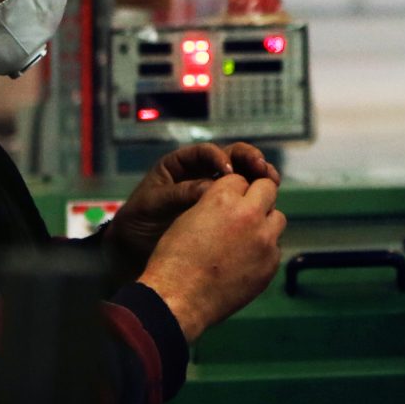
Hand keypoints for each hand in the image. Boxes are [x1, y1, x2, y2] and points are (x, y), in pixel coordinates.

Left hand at [105, 142, 279, 274]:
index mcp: (181, 165)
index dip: (219, 157)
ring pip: (243, 176)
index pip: (206, 153)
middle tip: (262, 169)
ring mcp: (215, 192)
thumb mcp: (154, 204)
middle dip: (249, 160)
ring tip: (272, 182)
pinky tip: (267, 206)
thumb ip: (180, 194)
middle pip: (232, 158)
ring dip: (259, 176)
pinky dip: (255, 200)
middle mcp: (201, 173)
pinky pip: (243, 201)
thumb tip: (210, 188)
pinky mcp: (224, 212)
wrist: (132, 250)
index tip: (227, 171)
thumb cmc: (137, 222)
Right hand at [138, 174, 285, 342]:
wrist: (178, 300)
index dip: (233, 189)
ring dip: (265, 223)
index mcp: (223, 198)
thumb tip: (233, 203)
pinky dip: (264, 250)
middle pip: (267, 189)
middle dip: (257, 197)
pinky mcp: (271, 264)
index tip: (227, 201)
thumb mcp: (188, 218)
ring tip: (246, 238)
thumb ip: (215, 204)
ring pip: (277, 218)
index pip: (240, 178)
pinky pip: (275, 248)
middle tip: (244, 212)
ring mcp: (265, 240)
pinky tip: (245, 261)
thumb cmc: (174, 259)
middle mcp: (250, 214)